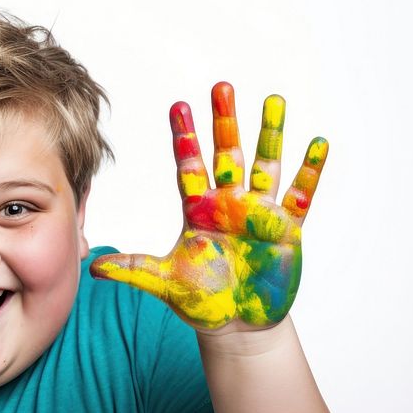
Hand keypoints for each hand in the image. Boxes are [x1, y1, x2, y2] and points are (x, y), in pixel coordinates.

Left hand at [90, 82, 327, 332]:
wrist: (237, 326)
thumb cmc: (201, 301)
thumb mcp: (164, 283)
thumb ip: (133, 270)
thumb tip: (94, 269)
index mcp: (199, 211)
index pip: (189, 166)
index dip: (185, 137)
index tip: (178, 105)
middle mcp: (230, 205)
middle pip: (227, 155)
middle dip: (224, 122)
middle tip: (222, 86)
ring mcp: (260, 214)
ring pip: (266, 165)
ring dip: (270, 134)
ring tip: (274, 100)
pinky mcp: (287, 230)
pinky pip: (301, 195)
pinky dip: (311, 171)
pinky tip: (319, 143)